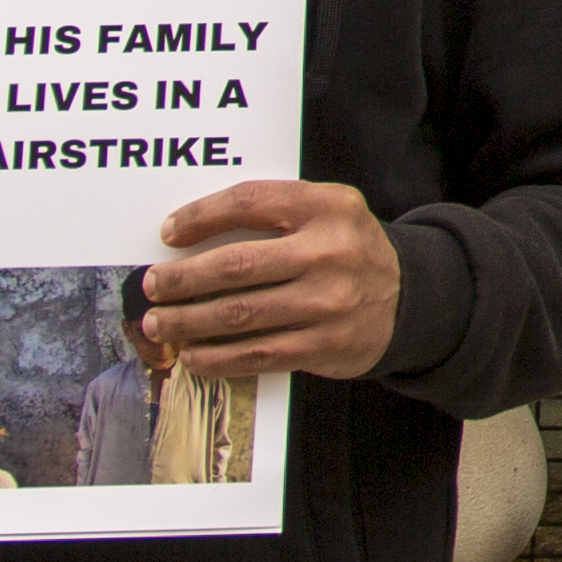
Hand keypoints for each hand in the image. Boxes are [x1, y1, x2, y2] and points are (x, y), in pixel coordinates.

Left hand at [146, 180, 404, 381]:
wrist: (409, 298)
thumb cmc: (346, 251)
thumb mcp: (326, 213)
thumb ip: (273, 215)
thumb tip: (190, 238)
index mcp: (328, 206)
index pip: (250, 202)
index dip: (200, 216)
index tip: (168, 233)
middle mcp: (331, 252)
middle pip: (236, 265)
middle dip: (181, 279)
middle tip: (152, 286)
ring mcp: (329, 303)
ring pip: (239, 315)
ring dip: (187, 322)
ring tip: (160, 322)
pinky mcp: (324, 345)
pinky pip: (257, 354)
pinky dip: (216, 359)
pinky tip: (193, 357)